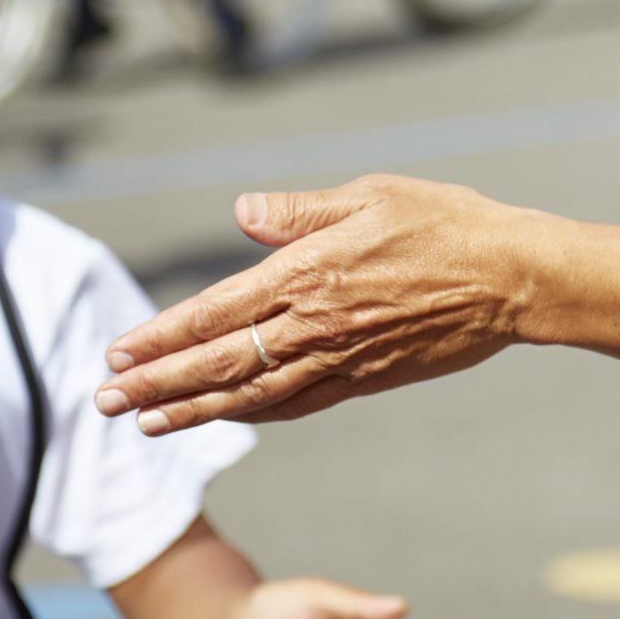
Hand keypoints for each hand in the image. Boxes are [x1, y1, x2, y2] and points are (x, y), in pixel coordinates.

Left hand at [97, 175, 531, 433]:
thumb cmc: (448, 222)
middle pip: (218, 365)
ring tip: (145, 424)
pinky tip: (225, 417)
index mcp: (308, 274)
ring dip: (192, 411)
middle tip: (104, 403)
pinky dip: (254, 414)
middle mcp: (316, 325)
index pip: (214, 314)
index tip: (117, 354)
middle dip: (156, 386)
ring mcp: (341, 360)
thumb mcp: (370, 195)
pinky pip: (298, 403)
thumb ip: (299, 211)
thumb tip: (241, 212)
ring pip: (251, 396)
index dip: (160, 338)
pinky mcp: (367, 380)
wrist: (515, 279)